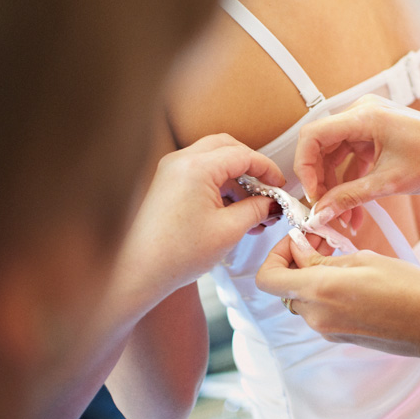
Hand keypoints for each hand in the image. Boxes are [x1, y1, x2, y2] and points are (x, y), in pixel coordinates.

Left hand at [117, 133, 284, 304]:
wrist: (139, 271)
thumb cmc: (178, 253)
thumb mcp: (229, 230)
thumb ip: (256, 209)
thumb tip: (272, 202)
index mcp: (196, 167)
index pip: (242, 155)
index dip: (267, 169)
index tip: (280, 186)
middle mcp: (180, 161)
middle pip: (227, 147)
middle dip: (251, 167)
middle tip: (267, 189)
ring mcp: (171, 171)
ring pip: (213, 160)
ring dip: (236, 178)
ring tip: (254, 210)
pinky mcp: (167, 183)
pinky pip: (200, 173)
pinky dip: (220, 186)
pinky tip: (234, 212)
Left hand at [255, 229, 419, 361]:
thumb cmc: (408, 287)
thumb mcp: (363, 259)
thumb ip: (322, 258)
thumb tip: (298, 250)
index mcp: (319, 290)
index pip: (267, 278)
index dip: (275, 254)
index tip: (297, 238)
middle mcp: (316, 315)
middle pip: (283, 287)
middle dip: (295, 261)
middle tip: (321, 240)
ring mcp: (327, 330)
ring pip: (300, 298)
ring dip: (310, 276)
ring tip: (339, 255)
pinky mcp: (339, 336)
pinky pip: (318, 310)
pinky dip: (323, 291)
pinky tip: (350, 276)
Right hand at [295, 94, 419, 227]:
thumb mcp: (389, 183)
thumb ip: (350, 197)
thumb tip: (322, 211)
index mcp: (364, 116)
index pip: (313, 135)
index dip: (305, 167)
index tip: (311, 195)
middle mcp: (362, 114)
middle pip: (322, 147)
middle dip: (322, 182)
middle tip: (323, 210)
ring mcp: (369, 123)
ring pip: (336, 157)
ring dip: (337, 188)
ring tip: (343, 219)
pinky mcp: (376, 135)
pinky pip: (353, 158)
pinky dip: (351, 183)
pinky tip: (354, 211)